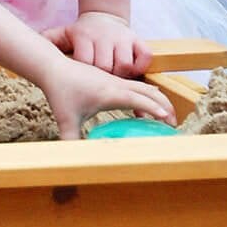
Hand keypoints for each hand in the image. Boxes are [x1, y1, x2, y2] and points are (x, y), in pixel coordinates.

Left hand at [40, 52, 174, 140]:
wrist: (54, 68)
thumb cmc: (60, 93)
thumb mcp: (65, 120)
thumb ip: (71, 140)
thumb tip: (74, 159)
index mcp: (110, 93)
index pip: (139, 100)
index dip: (155, 110)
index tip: (167, 120)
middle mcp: (117, 84)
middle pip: (149, 92)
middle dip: (164, 106)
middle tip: (173, 123)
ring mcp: (116, 80)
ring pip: (144, 88)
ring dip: (157, 100)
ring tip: (163, 118)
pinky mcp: (112, 79)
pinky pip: (135, 87)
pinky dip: (144, 98)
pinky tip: (140, 114)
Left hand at [44, 10, 151, 76]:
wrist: (103, 18)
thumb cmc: (81, 35)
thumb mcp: (63, 35)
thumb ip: (49, 41)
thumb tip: (33, 45)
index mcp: (85, 37)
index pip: (86, 63)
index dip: (86, 76)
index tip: (85, 82)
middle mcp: (105, 37)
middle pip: (106, 67)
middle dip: (103, 80)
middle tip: (100, 86)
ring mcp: (124, 38)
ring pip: (125, 65)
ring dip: (121, 76)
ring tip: (115, 81)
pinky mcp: (139, 40)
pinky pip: (145, 57)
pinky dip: (140, 67)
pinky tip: (132, 73)